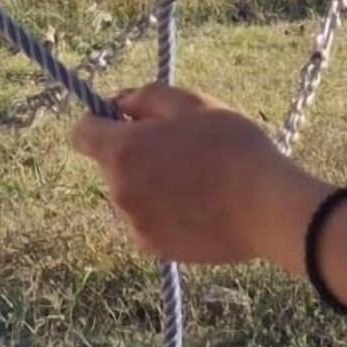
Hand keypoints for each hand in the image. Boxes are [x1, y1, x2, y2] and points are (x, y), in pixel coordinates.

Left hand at [70, 82, 325, 267]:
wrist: (265, 206)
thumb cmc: (231, 145)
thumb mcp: (192, 103)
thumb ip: (145, 97)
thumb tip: (119, 103)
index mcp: (123, 151)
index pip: (81, 132)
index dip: (100, 120)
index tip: (128, 119)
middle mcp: (118, 191)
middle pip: (110, 164)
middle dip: (135, 152)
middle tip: (182, 146)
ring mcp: (133, 225)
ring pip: (129, 193)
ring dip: (148, 182)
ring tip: (196, 177)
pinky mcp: (153, 249)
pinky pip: (144, 221)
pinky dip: (161, 210)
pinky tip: (198, 204)